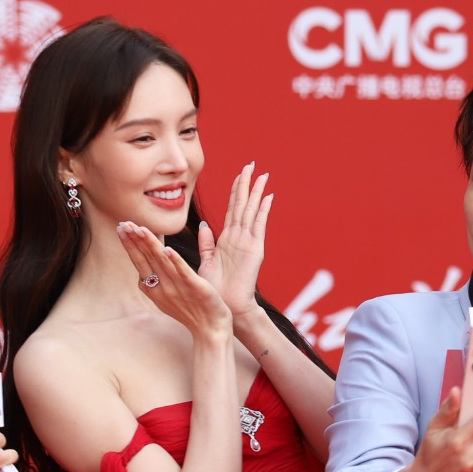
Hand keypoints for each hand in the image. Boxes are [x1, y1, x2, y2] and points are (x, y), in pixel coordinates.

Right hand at [118, 221, 231, 341]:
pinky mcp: (195, 288)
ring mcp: (177, 288)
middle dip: (134, 241)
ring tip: (140, 228)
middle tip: (123, 224)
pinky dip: (175, 261)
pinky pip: (183, 272)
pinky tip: (167, 249)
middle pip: (145, 259)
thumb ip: (158, 278)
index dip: (130, 244)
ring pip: (161, 262)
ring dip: (150, 245)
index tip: (122, 228)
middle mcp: (162, 287)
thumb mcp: (169, 295)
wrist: (210, 330)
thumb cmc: (191, 312)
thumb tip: (146, 270)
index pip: (139, 262)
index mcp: (155, 288)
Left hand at [200, 162, 273, 325]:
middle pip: (243, 204)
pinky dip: (263, 210)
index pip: (232, 209)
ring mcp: (249, 242)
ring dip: (257, 192)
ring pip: (252, 211)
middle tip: (251, 164)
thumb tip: (204, 225)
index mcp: (227, 239)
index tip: (239, 174)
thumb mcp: (207, 261)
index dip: (235, 191)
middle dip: (247, 184)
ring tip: (262, 174)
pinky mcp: (255, 249)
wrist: (227, 307)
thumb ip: (207, 244)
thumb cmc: (215, 289)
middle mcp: (240, 237)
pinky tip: (268, 196)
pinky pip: (259, 225)